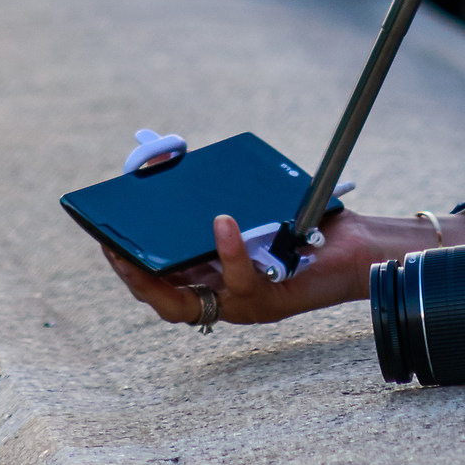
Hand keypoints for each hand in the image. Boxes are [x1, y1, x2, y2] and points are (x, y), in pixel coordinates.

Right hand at [102, 207, 464, 327]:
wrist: (360, 247)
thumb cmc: (307, 225)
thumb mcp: (254, 207)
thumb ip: (217, 194)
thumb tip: (168, 158)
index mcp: (214, 279)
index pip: (159, 282)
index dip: (128, 266)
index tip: (104, 238)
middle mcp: (225, 299)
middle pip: (163, 302)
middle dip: (131, 276)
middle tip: (111, 246)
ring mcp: (246, 306)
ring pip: (189, 304)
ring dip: (161, 275)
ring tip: (140, 245)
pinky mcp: (273, 303)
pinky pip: (241, 282)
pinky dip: (227, 251)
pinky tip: (221, 222)